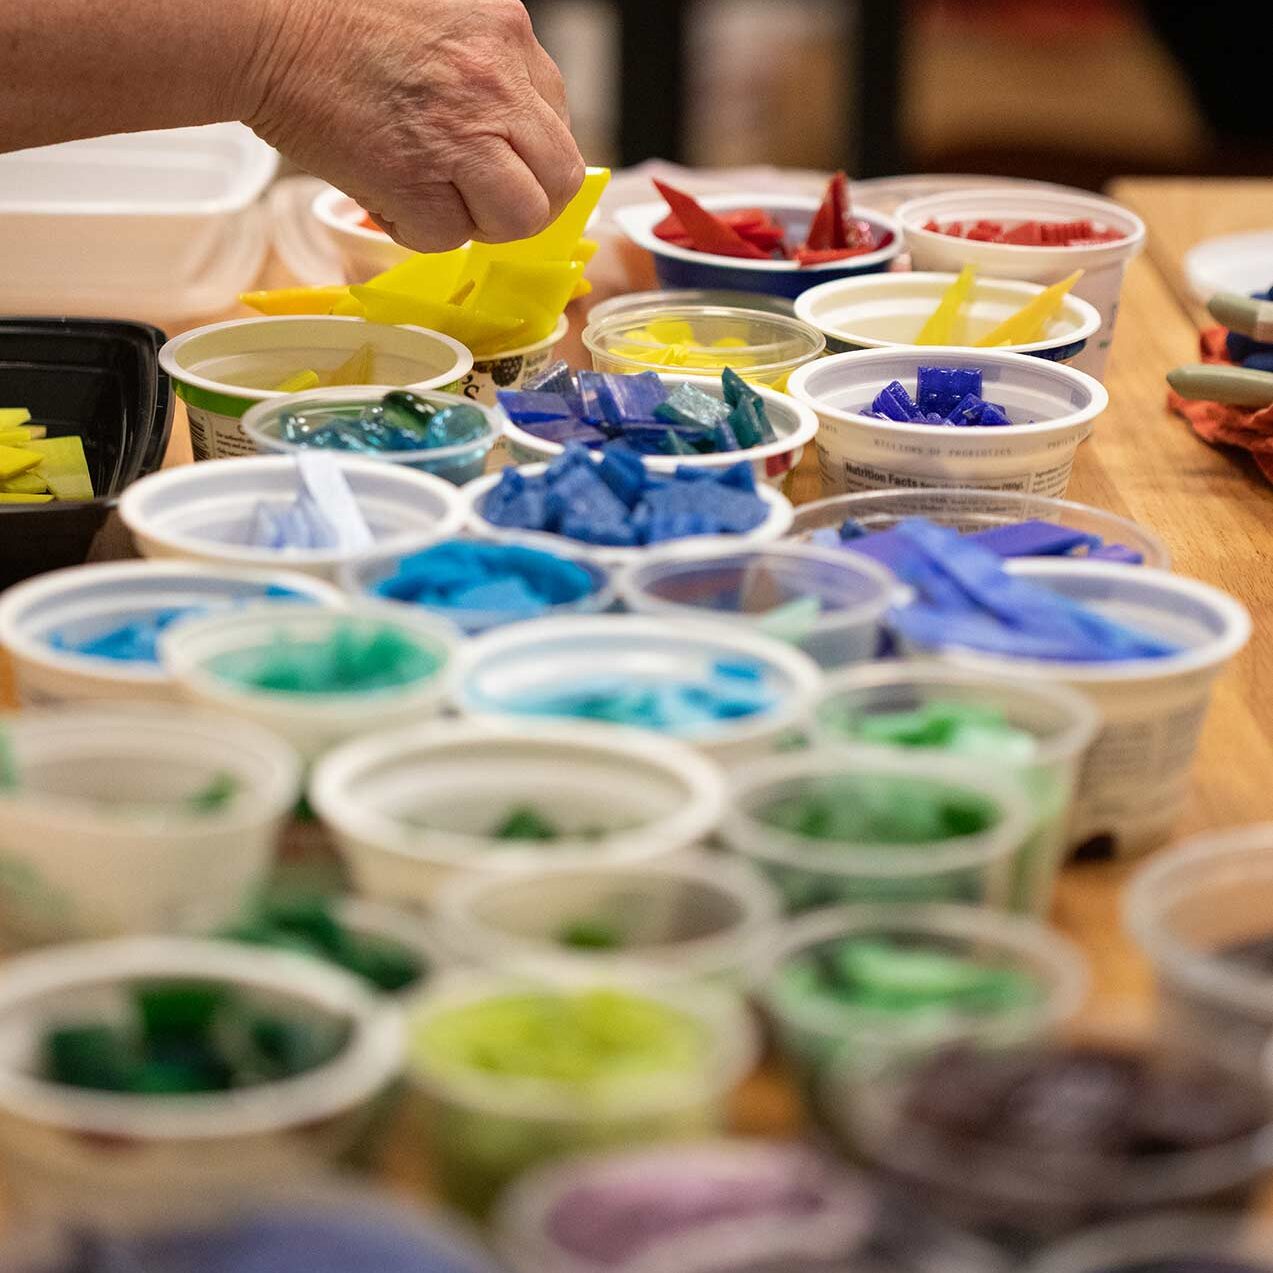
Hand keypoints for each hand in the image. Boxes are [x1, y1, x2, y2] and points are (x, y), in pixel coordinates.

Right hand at [244, 0, 584, 251]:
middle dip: (524, 204)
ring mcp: (461, 134)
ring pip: (519, 219)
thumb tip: (514, 139)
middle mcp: (497, 81)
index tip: (498, 168)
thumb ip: (489, 68)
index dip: (531, 161)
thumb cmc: (338, 25)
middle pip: (559, 181)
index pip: (559, 128)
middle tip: (480, 201)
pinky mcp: (416, 179)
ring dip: (481, 225)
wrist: (264, 27)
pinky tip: (385, 194)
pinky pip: (447, 238)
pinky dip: (416, 230)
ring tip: (436, 200)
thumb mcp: (443, 18)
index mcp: (507, 35)